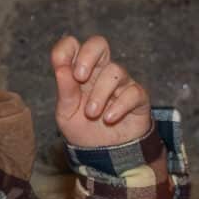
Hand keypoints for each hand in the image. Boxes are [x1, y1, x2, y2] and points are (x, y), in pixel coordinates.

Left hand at [51, 34, 150, 149]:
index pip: (73, 46)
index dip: (66, 50)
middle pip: (99, 44)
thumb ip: (64, 91)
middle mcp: (101, 73)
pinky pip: (132, 92)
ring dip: (100, 93)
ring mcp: (121, 83)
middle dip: (88, 56)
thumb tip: (60, 68)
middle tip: (80, 78)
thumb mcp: (66, 114)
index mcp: (80, 73)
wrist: (104, 155)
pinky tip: (109, 119)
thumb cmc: (84, 130)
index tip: (62, 68)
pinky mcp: (138, 97)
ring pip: (114, 71)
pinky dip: (119, 106)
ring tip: (92, 113)